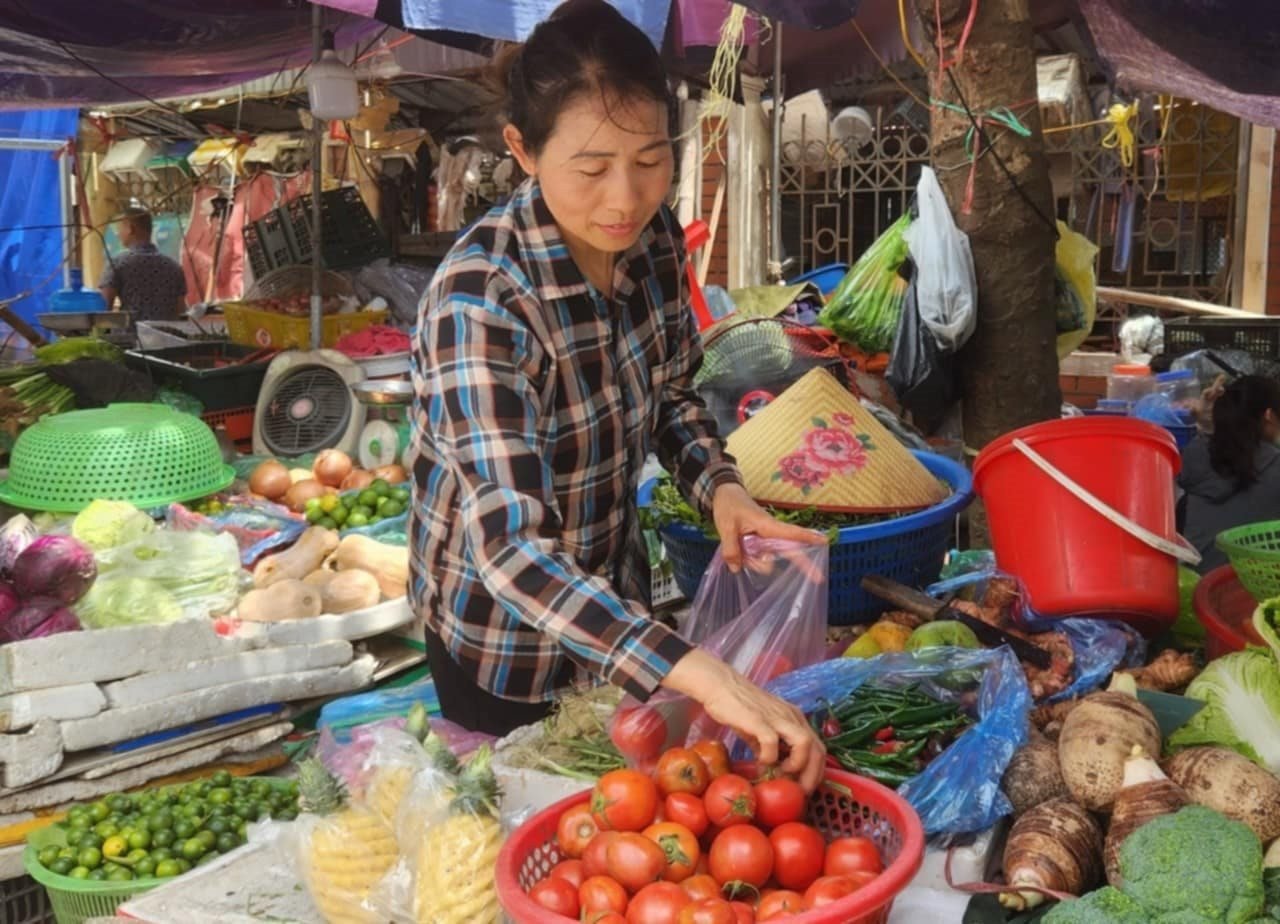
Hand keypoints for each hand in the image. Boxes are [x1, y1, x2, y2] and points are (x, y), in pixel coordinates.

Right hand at [663, 649, 825, 791]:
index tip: (805, 786)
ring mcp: (776, 717)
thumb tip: (773, 769)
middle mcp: (791, 717)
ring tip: (781, 773)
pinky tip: (760, 761)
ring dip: (796, 765)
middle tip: (800, 791)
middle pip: (817, 748)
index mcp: (795, 718)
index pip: (818, 747)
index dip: (816, 770)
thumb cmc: (741, 707)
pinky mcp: (758, 720)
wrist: (721, 686)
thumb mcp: (762, 728)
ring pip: (804, 743)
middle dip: (812, 775)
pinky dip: (769, 757)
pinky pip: (772, 742)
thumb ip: (771, 747)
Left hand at [711, 482, 825, 572]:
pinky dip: (751, 559)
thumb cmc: (728, 505)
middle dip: (801, 563)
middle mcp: (771, 533)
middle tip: (818, 578)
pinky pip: (759, 556)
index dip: (809, 538)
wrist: (724, 493)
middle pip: (790, 552)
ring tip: (738, 548)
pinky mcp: (758, 541)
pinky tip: (739, 554)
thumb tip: (737, 569)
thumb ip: (731, 549)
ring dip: (756, 561)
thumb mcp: (726, 527)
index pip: (792, 533)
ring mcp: (765, 538)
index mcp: (768, 525)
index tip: (825, 541)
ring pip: (769, 559)